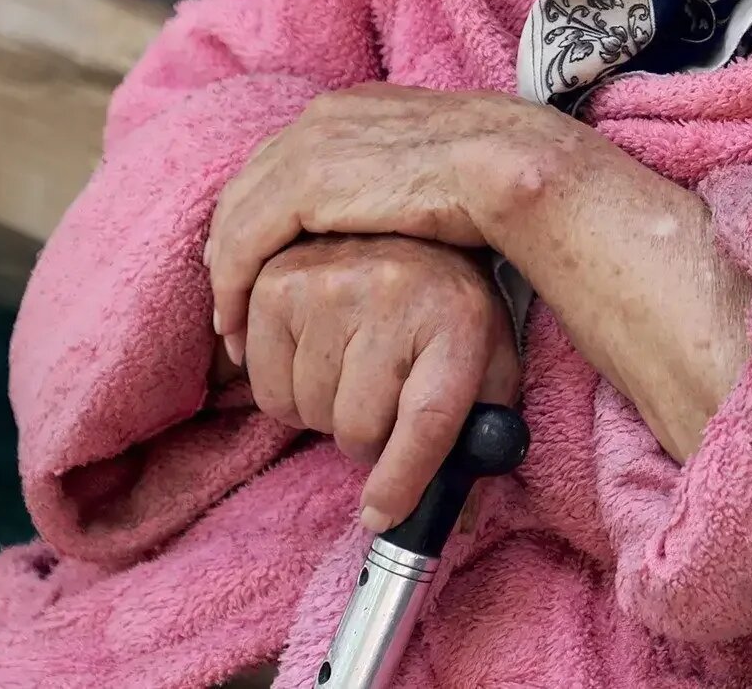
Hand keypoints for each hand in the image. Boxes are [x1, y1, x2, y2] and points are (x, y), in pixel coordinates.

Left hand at [208, 82, 581, 363]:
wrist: (508, 164)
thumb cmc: (492, 181)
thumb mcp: (432, 175)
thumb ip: (396, 189)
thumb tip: (388, 227)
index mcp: (350, 111)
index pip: (280, 164)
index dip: (260, 217)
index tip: (256, 267)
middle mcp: (321, 118)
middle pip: (248, 187)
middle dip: (230, 246)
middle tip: (227, 301)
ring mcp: (310, 146)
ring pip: (236, 217)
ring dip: (225, 274)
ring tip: (227, 326)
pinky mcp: (308, 183)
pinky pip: (245, 242)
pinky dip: (232, 285)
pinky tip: (234, 324)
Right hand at [245, 235, 517, 530]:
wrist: (410, 231)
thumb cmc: (449, 314)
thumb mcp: (486, 367)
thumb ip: (478, 439)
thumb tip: (454, 522)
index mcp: (461, 321)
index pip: (429, 420)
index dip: (403, 479)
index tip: (382, 515)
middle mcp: (395, 294)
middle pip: (357, 427)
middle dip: (366, 440)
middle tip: (378, 409)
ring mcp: (331, 283)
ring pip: (306, 411)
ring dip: (324, 413)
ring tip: (348, 375)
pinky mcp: (279, 282)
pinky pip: (265, 386)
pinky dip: (284, 391)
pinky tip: (314, 358)